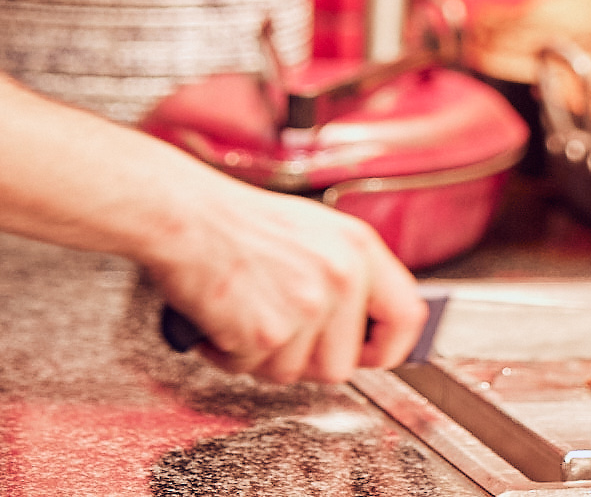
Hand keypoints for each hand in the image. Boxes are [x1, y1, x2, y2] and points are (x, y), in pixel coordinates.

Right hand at [140, 179, 423, 384]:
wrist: (184, 216)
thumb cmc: (235, 220)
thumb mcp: (312, 231)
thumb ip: (346, 274)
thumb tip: (363, 324)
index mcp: (358, 247)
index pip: (406, 316)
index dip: (389, 346)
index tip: (371, 353)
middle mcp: (341, 276)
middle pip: (343, 364)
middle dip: (305, 359)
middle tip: (276, 331)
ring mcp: (307, 306)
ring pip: (297, 373)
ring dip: (265, 358)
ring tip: (246, 315)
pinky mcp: (269, 332)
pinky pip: (255, 370)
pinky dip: (232, 355)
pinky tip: (224, 320)